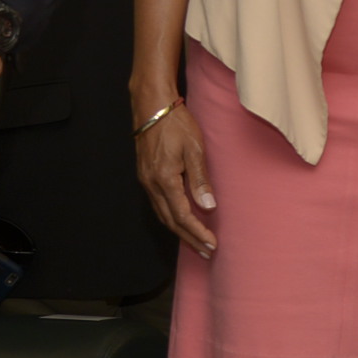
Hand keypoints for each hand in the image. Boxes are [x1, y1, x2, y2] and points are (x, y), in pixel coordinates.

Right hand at [133, 93, 215, 253]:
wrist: (152, 106)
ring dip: (179, 230)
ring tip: (196, 242)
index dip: (197, 232)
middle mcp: (151, 184)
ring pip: (162, 214)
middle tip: (206, 252)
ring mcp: (146, 181)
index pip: (182, 215)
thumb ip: (200, 179)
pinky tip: (180, 220)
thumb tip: (208, 206)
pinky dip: (170, 217)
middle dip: (189, 238)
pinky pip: (158, 204)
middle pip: (170, 221)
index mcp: (164, 179)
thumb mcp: (195, 149)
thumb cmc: (176, 124)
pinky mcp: (145, 175)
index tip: (211, 244)